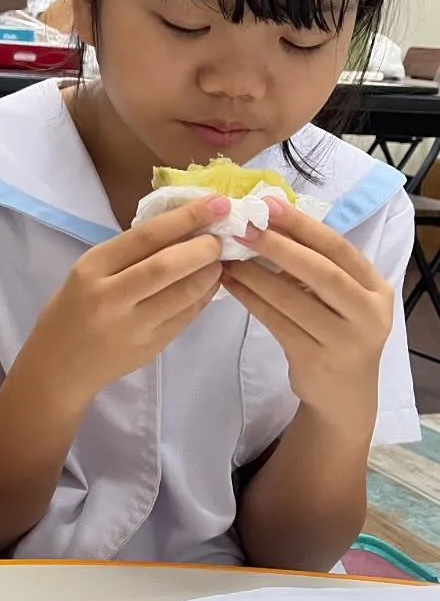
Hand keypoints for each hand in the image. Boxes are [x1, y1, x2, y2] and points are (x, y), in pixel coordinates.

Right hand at [21, 196, 228, 402]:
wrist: (59, 366)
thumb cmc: (70, 309)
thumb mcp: (87, 272)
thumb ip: (127, 254)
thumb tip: (180, 228)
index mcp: (91, 268)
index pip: (145, 237)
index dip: (186, 218)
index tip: (215, 203)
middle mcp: (111, 297)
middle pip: (167, 266)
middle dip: (203, 247)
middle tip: (221, 236)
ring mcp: (133, 326)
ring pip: (184, 293)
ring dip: (210, 272)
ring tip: (219, 259)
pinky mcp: (151, 347)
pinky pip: (187, 316)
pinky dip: (204, 295)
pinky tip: (209, 283)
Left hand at [223, 199, 391, 424]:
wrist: (343, 396)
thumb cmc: (334, 333)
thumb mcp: (339, 299)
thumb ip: (316, 267)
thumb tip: (267, 221)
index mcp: (375, 288)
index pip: (339, 248)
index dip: (303, 225)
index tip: (269, 204)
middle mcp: (368, 313)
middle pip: (321, 271)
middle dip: (279, 246)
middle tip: (243, 226)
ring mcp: (344, 339)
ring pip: (292, 298)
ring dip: (254, 272)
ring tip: (225, 254)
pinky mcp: (316, 359)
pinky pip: (275, 321)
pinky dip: (250, 299)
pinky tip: (228, 283)